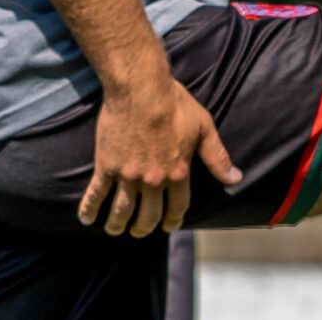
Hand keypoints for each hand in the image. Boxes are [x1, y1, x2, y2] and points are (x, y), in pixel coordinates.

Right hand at [81, 71, 242, 236]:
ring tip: (116, 229)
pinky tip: (86, 220)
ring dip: (117, 225)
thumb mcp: (204, 129)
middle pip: (147, 216)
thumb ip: (218, 158)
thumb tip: (235, 179)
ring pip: (121, 212)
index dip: (173, 220)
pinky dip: (89, 210)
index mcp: (178, 172)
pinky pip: (95, 194)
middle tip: (139, 231)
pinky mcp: (106, 166)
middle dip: (144, 227)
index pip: (177, 207)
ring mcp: (128, 175)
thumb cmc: (175, 105)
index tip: (169, 226)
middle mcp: (153, 180)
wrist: (141, 89)